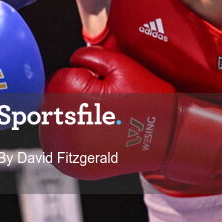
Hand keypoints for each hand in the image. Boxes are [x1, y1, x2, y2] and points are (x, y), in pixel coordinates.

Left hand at [39, 46, 221, 181]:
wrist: (168, 139)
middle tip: (105, 104)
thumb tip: (71, 62)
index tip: (102, 87)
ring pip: (54, 123)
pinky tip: (95, 133)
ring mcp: (65, 152)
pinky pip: (61, 146)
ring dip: (70, 118)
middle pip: (52, 102)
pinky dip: (73, 138)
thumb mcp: (120, 64)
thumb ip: (87, 55)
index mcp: (68, 99)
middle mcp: (60, 129)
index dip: (82, 78)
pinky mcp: (72, 166)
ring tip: (101, 119)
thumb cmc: (146, 101)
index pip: (58, 79)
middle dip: (74, 98)